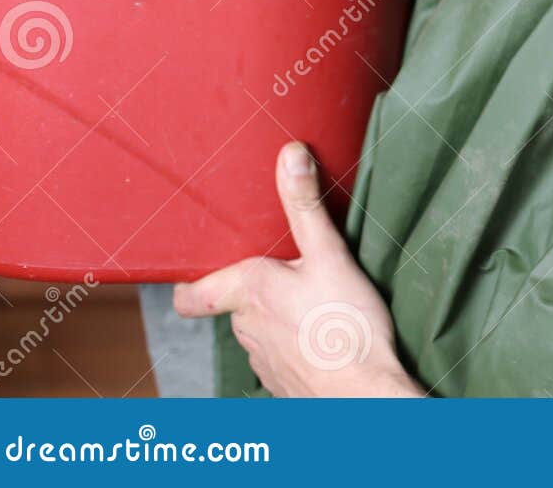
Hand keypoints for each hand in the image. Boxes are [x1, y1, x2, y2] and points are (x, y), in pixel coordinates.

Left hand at [174, 141, 424, 397]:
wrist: (363, 397)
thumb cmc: (344, 326)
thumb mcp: (330, 255)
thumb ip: (306, 206)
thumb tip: (290, 155)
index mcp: (248, 290)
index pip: (190, 295)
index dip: (189, 284)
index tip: (203, 268)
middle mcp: (244, 326)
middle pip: (232, 304)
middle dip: (255, 288)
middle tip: (285, 268)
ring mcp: (261, 358)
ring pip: (256, 329)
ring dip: (275, 316)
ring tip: (311, 301)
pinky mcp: (283, 381)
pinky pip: (279, 354)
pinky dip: (294, 342)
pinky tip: (322, 334)